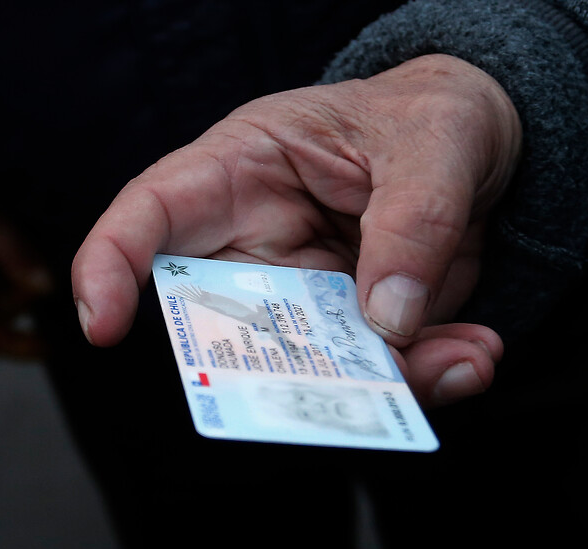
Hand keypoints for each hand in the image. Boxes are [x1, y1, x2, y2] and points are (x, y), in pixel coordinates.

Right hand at [72, 55, 519, 406]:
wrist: (485, 150)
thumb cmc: (432, 118)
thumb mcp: (435, 142)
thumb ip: (415, 220)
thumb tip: (387, 319)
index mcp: (244, 167)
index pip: (151, 212)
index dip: (111, 263)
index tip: (102, 324)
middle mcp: (258, 241)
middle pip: (222, 320)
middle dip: (269, 368)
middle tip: (341, 392)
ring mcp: (304, 292)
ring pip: (304, 366)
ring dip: (378, 382)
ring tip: (457, 359)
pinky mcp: (351, 327)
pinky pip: (370, 374)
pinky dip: (425, 378)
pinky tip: (472, 354)